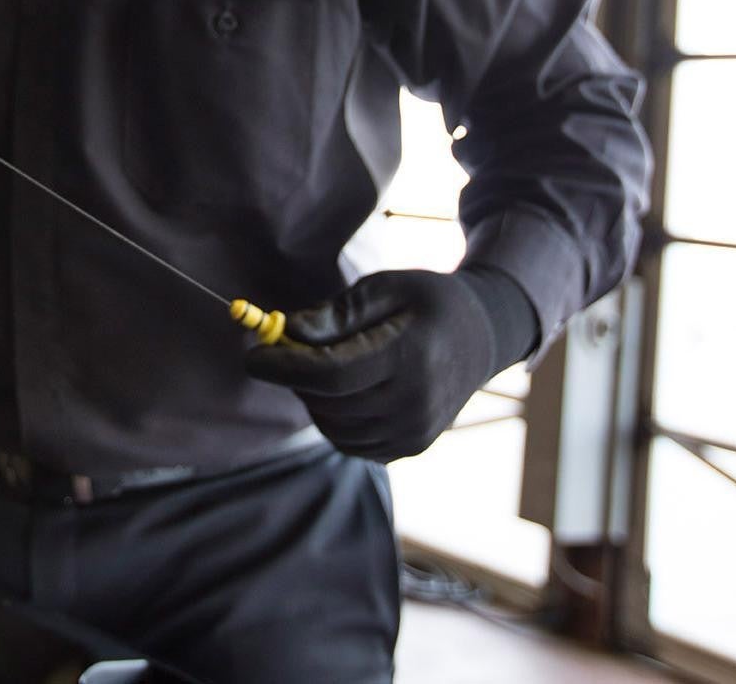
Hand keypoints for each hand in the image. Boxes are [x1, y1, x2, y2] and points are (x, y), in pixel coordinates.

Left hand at [243, 268, 534, 462]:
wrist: (482, 337)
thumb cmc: (425, 303)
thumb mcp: (385, 288)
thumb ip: (337, 312)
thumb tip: (288, 331)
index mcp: (409, 356)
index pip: (331, 374)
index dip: (285, 367)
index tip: (253, 356)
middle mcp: (416, 402)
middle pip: (328, 402)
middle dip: (294, 377)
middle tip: (285, 349)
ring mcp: (416, 431)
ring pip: (334, 428)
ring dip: (312, 399)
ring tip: (322, 364)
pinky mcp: (411, 447)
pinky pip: (351, 443)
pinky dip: (332, 419)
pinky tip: (342, 390)